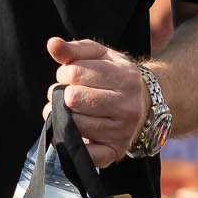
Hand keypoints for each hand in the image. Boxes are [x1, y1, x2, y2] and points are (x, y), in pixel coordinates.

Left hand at [47, 37, 147, 168]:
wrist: (145, 104)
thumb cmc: (115, 76)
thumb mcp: (99, 56)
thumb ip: (73, 49)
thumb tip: (52, 44)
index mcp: (125, 77)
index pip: (74, 73)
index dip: (65, 74)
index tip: (71, 76)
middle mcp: (127, 105)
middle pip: (73, 99)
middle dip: (63, 95)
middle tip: (69, 95)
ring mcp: (122, 131)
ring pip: (74, 124)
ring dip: (63, 117)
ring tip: (72, 111)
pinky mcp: (115, 152)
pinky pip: (85, 153)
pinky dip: (72, 143)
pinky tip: (74, 132)